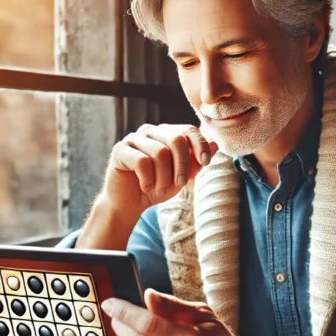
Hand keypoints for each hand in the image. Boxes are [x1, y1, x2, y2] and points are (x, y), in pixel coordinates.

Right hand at [99, 124, 218, 217]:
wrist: (129, 205)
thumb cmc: (156, 188)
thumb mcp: (181, 177)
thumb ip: (196, 162)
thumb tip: (216, 144)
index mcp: (166, 134)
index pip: (188, 130)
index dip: (200, 145)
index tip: (206, 162)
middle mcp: (150, 132)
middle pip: (176, 139)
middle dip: (183, 165)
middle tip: (180, 184)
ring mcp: (134, 139)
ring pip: (160, 152)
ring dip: (164, 177)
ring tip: (159, 188)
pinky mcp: (120, 150)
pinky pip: (141, 161)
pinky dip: (148, 179)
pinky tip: (145, 187)